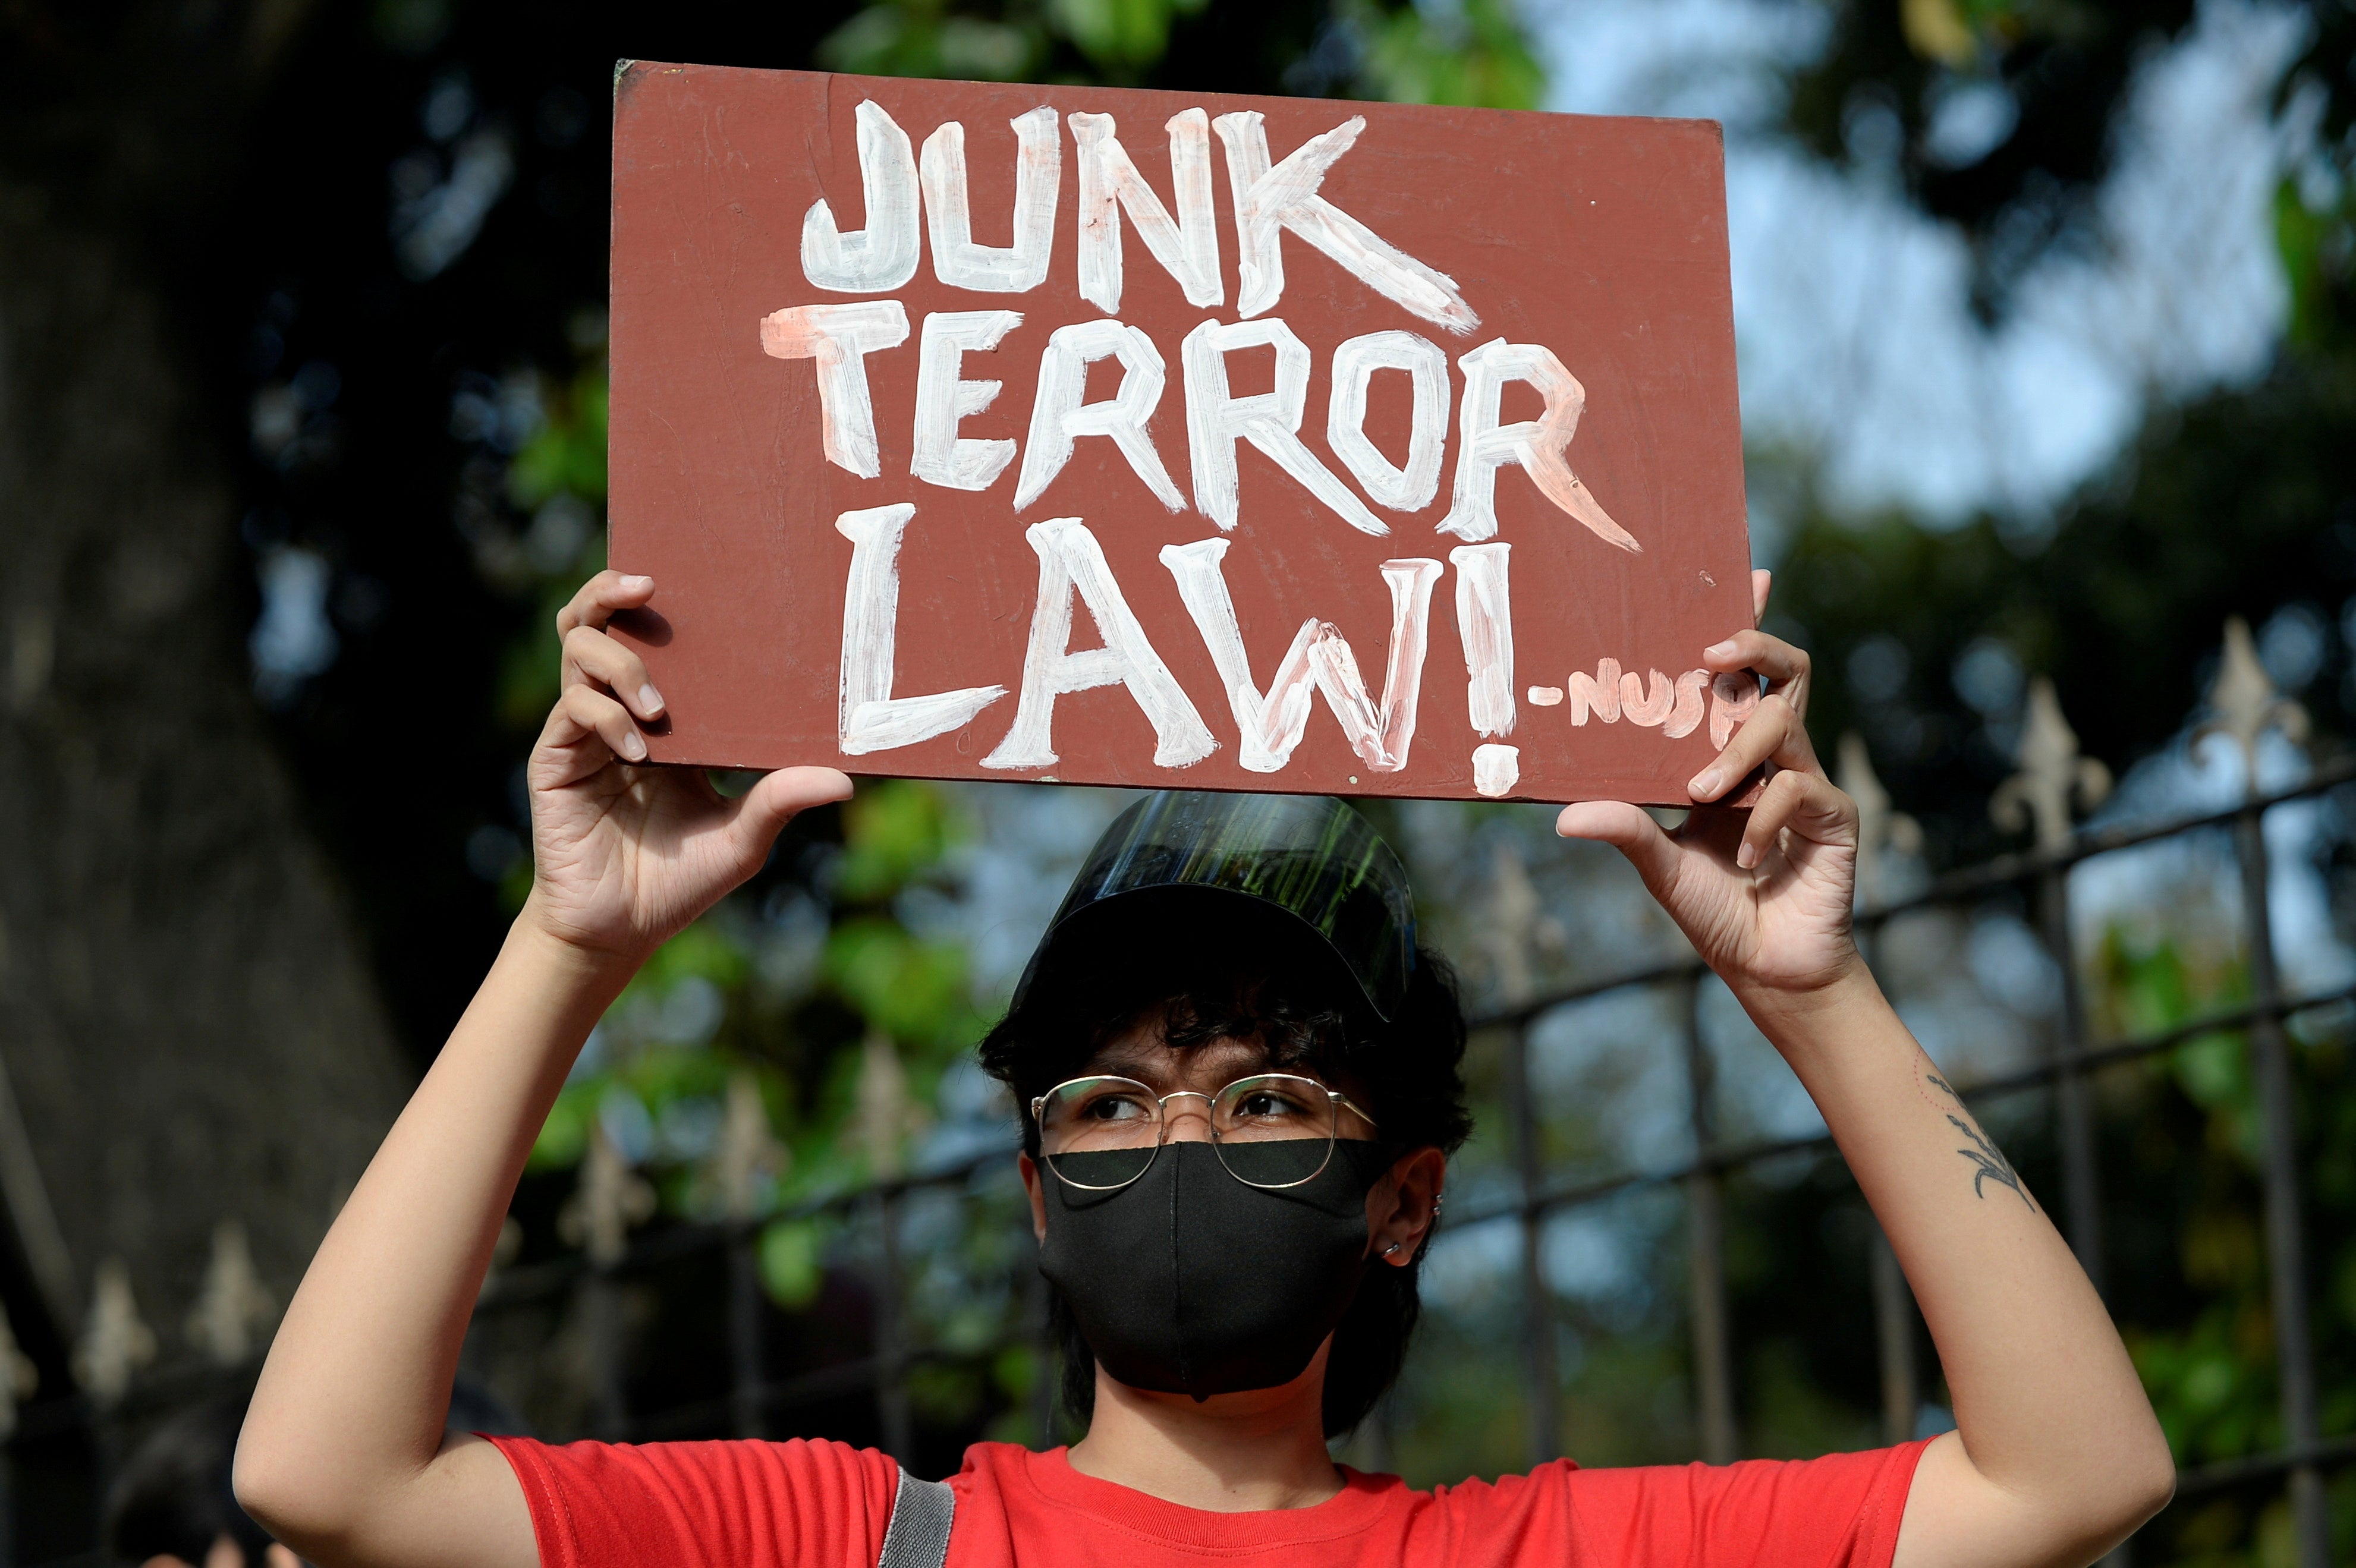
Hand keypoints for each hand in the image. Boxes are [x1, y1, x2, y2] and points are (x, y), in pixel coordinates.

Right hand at [521, 571, 851, 960]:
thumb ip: (780, 801)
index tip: (705, 579)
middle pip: (599, 622)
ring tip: (660, 704)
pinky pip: (573, 710)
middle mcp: (618, 711)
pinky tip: (639, 748)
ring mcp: (582, 731)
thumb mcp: (743, 837)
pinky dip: (607, 716)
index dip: (670, 604)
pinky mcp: (554, 758)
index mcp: (664, 718)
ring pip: (578, 649)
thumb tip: (845, 779)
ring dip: (621, 662)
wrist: (622, 929)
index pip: (656, 639)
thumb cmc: (681, 880)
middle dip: (613, 590)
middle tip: (648, 584)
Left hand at [1554, 571, 1860, 1000]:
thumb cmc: (1716, 910)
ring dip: (1735, 752)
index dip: (1747, 624)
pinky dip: (1762, 818)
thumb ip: (1625, 828)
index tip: (1747, 575)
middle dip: (1753, 647)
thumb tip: (1565, 815)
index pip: (1742, 677)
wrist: (1767, 969)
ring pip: (1781, 724)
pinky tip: (1745, 855)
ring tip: (1702, 792)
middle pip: (1784, 672)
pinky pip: (1798, 789)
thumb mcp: (1657, 863)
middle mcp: (1771, 757)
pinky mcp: (1834, 814)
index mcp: (1730, 756)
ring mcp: (1807, 781)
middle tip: (1709, 656)